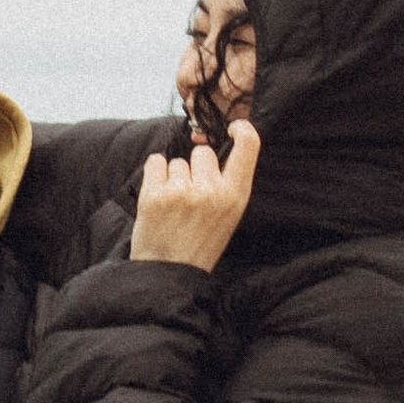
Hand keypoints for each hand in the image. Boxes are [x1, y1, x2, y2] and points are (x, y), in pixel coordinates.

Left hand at [128, 121, 259, 271]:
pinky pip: (155, 162)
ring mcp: (181, 192)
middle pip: (203, 152)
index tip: (233, 128)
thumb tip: (213, 144)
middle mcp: (211, 191)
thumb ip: (227, 183)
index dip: (242, 129)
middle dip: (196, 167)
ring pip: (178, 161)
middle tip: (191, 196)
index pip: (249, 145)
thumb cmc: (199, 243)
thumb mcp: (228, 216)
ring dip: (174, 177)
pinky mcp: (154, 195)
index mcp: (236, 197)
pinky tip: (159, 198)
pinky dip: (155, 175)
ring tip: (174, 205)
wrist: (168, 274)